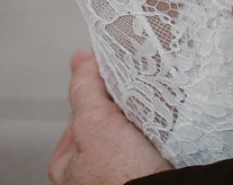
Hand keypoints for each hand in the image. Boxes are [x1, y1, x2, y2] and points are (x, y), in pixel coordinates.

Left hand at [48, 50, 170, 184]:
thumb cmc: (120, 175)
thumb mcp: (93, 123)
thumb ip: (85, 89)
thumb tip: (81, 58)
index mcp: (67, 164)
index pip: (82, 110)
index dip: (100, 91)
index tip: (118, 82)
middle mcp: (89, 172)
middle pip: (108, 119)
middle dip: (124, 106)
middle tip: (140, 98)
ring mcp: (116, 174)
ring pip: (130, 130)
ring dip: (144, 116)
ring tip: (155, 110)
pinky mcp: (144, 173)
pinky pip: (149, 141)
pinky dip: (158, 130)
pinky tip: (165, 126)